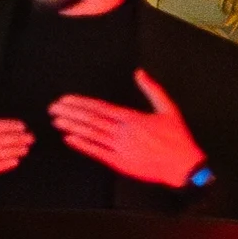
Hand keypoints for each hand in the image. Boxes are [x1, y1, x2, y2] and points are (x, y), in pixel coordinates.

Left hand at [50, 70, 210, 192]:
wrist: (184, 165)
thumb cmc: (177, 137)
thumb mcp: (168, 108)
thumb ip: (152, 89)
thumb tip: (140, 73)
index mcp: (132, 117)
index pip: (100, 108)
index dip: (80, 103)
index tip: (65, 100)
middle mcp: (123, 132)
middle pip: (91, 120)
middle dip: (70, 113)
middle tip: (53, 108)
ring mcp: (121, 148)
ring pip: (92, 134)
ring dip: (72, 127)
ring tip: (56, 121)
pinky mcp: (121, 163)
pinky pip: (98, 153)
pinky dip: (83, 146)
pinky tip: (69, 139)